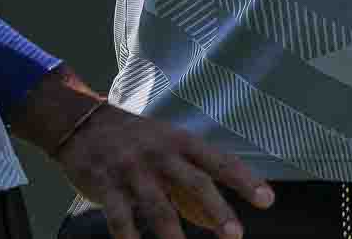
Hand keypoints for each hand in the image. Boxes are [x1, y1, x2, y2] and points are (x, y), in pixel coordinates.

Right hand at [23, 74, 273, 238]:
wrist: (85, 124)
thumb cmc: (138, 142)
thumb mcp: (169, 152)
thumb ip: (192, 187)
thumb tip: (214, 221)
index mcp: (182, 143)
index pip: (220, 161)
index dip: (244, 180)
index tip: (266, 201)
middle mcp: (160, 154)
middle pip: (194, 182)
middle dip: (216, 210)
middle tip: (235, 236)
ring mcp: (132, 170)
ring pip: (158, 206)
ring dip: (173, 236)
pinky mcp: (105, 185)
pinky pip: (120, 217)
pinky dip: (129, 238)